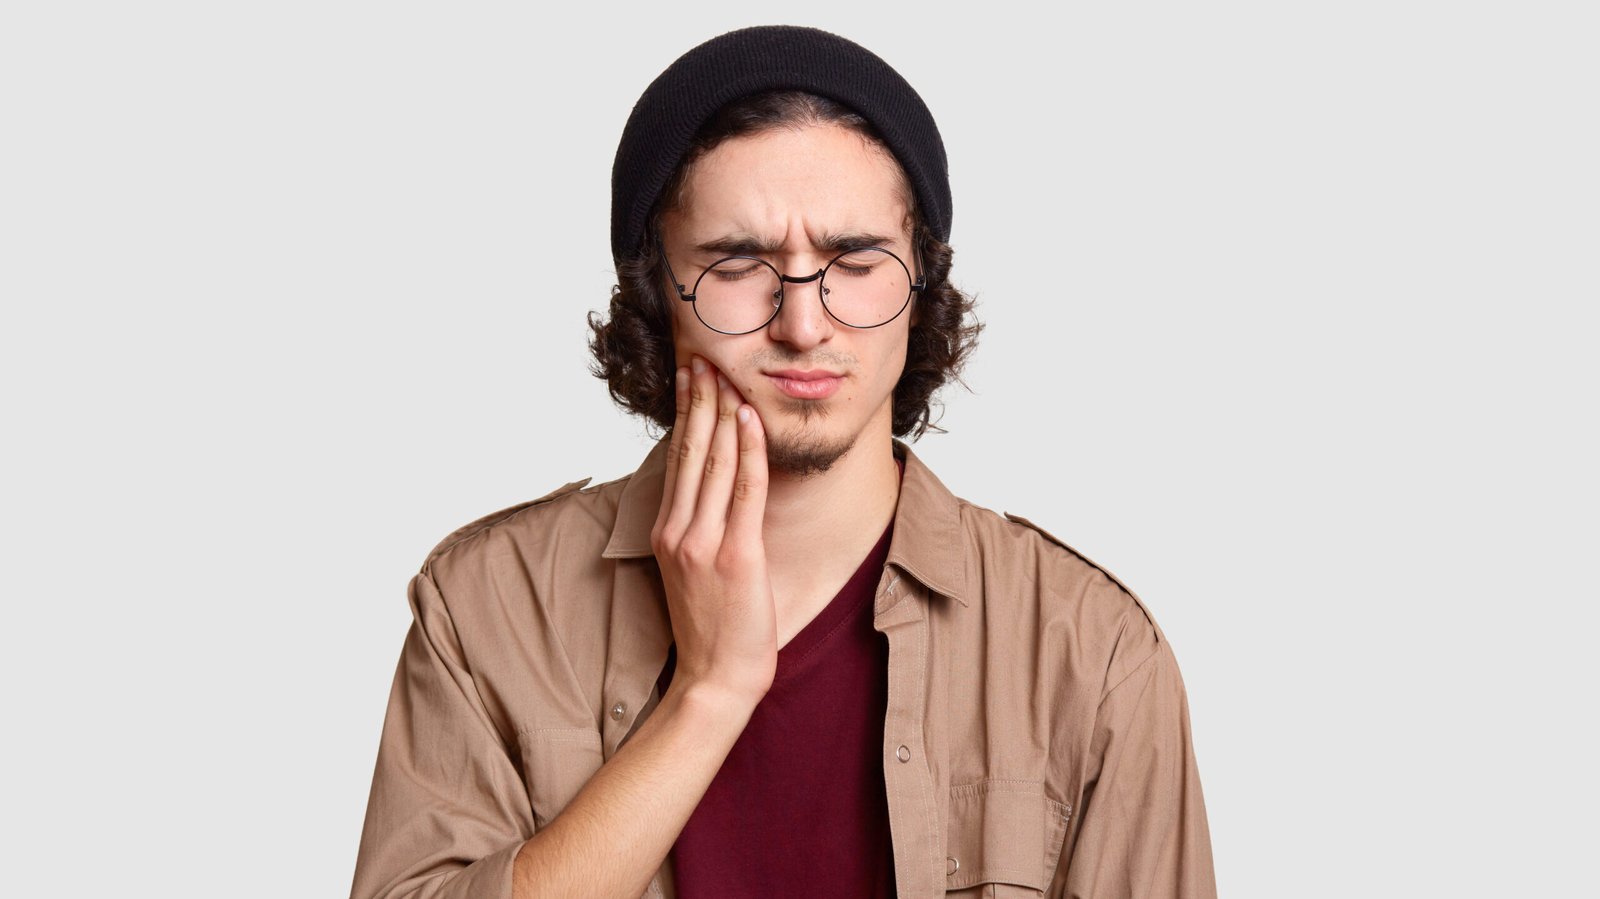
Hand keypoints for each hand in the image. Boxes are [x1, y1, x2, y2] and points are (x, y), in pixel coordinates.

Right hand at [650, 355, 776, 704]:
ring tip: (729, 374)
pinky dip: (750, 450)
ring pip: (717, 462)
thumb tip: (715, 490)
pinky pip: (745, 491)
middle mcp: (679, 531)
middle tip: (706, 356)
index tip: (691, 374)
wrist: (714, 679)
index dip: (685, 412)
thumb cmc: (712, 629)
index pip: (678, 458)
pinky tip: (751, 419)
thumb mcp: (692, 570)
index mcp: (666, 532)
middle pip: (692, 450)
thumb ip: (698, 529)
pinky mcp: (736, 556)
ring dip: (724, 412)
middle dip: (700, 398)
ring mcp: (704, 543)